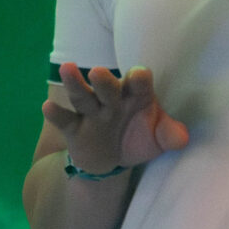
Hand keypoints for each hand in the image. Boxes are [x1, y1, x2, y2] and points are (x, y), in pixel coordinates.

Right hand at [44, 63, 188, 170]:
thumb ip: (170, 135)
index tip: (138, 76)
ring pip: (82, 96)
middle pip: (107, 86)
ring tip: (65, 69)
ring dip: (74, 84)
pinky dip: (56, 114)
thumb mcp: (158, 139)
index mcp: (136, 95)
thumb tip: (181, 138)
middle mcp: (112, 99)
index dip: (139, 79)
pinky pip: (65, 120)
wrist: (112, 160)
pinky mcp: (75, 129)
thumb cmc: (139, 138)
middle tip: (97, 72)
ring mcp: (91, 113)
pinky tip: (46, 107)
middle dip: (104, 80)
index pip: (139, 82)